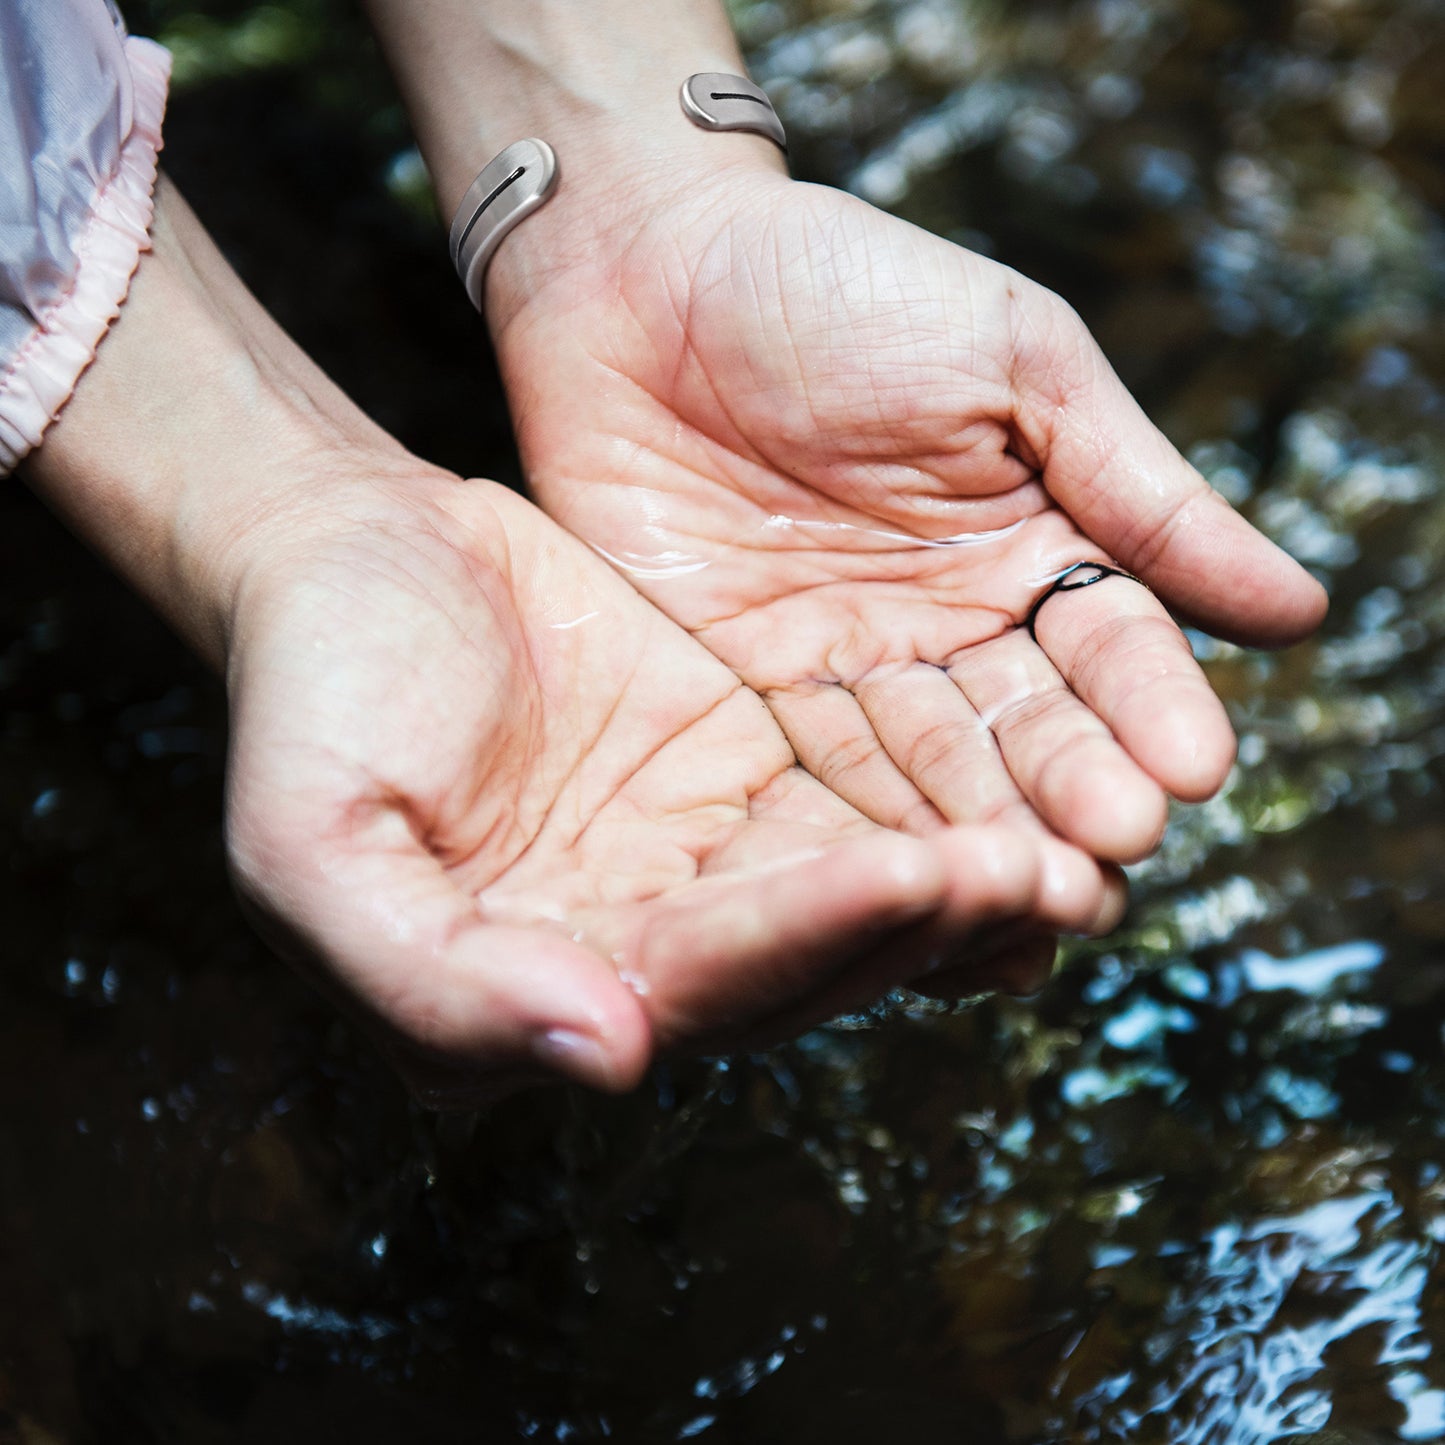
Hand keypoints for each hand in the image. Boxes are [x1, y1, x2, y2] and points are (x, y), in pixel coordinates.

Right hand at [223, 465, 1122, 1101]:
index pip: (694, 988)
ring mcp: (694, 864)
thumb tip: (609, 1058)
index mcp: (532, 991)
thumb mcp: (312, 844)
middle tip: (1039, 874)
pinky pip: (854, 802)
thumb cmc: (315, 689)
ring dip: (957, 882)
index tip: (911, 873)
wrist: (353, 552)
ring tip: (1072, 850)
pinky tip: (1027, 796)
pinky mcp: (743, 775)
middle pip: (799, 963)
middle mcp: (630, 951)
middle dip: (917, 923)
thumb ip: (430, 981)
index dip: (803, 937)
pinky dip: (938, 807)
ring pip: (848, 898)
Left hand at [490, 169, 1327, 862]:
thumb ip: (1140, 491)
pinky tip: (907, 892)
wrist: (646, 274)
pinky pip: (807, 780)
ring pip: (925, 778)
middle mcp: (946, 632)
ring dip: (976, 839)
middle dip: (1069, 791)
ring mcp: (842, 673)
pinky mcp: (739, 698)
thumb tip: (1301, 611)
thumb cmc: (840, 286)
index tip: (1192, 768)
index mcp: (1029, 549)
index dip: (1147, 706)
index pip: (1107, 647)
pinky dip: (857, 839)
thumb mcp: (1014, 363)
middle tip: (1110, 852)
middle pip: (1023, 734)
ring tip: (1026, 899)